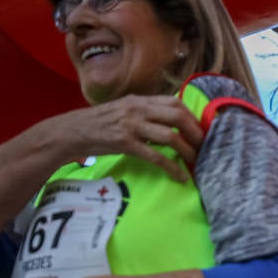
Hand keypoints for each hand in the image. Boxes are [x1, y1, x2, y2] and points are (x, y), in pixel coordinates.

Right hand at [52, 95, 203, 182]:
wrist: (73, 131)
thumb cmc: (100, 124)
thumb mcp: (125, 111)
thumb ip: (146, 113)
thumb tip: (171, 124)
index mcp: (140, 100)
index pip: (175, 102)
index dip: (192, 116)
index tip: (201, 130)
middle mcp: (138, 110)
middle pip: (178, 116)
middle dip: (196, 133)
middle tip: (204, 147)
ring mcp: (132, 126)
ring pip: (170, 136)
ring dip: (188, 151)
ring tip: (196, 162)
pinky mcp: (126, 143)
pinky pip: (156, 157)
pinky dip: (172, 168)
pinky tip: (181, 177)